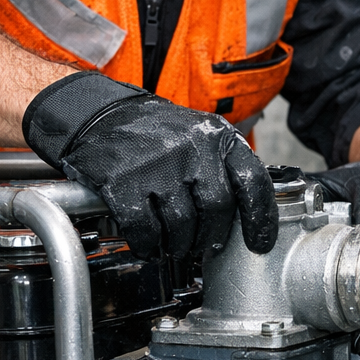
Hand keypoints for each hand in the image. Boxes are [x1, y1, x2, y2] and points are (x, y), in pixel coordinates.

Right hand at [23, 72, 277, 258]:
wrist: (99, 114)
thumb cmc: (157, 134)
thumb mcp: (201, 137)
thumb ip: (225, 168)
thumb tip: (247, 218)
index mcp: (218, 138)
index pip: (253, 182)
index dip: (260, 219)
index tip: (259, 244)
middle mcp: (192, 148)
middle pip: (217, 209)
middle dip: (211, 236)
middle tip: (203, 244)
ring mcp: (157, 165)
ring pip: (182, 224)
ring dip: (180, 243)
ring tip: (175, 244)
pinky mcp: (123, 182)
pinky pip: (145, 229)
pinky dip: (149, 245)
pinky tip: (149, 245)